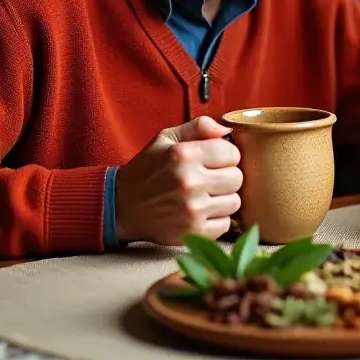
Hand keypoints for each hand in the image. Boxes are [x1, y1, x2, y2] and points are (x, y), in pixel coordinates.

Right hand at [115, 116, 241, 244]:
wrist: (122, 206)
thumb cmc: (148, 169)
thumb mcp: (167, 139)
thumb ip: (199, 127)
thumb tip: (227, 130)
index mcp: (184, 155)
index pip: (233, 153)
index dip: (226, 155)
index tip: (214, 160)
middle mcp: (189, 182)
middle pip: (237, 178)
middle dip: (227, 176)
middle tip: (210, 178)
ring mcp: (192, 209)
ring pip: (235, 202)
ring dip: (223, 198)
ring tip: (205, 195)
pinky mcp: (192, 232)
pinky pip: (225, 224)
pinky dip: (216, 219)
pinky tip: (201, 212)